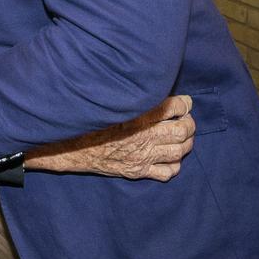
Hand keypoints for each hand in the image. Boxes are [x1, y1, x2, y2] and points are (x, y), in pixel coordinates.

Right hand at [25, 95, 194, 180]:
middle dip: (189, 123)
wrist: (69, 145)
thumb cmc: (87, 118)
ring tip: (181, 137)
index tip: (184, 101)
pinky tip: (168, 157)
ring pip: (180, 151)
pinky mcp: (137, 170)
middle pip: (183, 130)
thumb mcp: (109, 100)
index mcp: (138, 114)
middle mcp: (145, 136)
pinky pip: (167, 172)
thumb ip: (131, 94)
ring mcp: (143, 156)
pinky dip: (173, 165)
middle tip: (185, 119)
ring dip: (185, 143)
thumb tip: (150, 86)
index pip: (175, 107)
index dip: (184, 103)